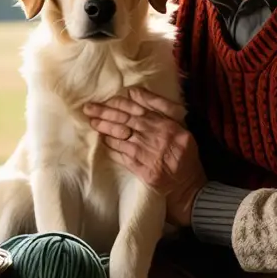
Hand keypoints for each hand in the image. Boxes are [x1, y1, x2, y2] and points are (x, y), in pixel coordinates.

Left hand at [83, 88, 205, 225]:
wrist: (188, 184)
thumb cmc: (183, 152)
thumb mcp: (180, 125)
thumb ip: (160, 107)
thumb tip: (134, 92)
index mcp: (167, 124)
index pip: (137, 109)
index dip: (118, 105)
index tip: (103, 101)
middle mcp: (158, 137)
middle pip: (126, 121)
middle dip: (104, 114)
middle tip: (88, 109)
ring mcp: (150, 154)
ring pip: (121, 138)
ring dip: (105, 130)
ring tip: (92, 123)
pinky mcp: (143, 170)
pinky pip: (123, 156)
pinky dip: (112, 148)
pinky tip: (104, 141)